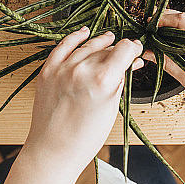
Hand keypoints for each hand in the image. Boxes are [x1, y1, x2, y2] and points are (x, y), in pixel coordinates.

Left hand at [24, 26, 143, 171]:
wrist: (53, 150)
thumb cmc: (84, 138)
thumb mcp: (111, 108)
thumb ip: (120, 82)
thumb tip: (129, 65)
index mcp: (103, 80)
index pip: (124, 50)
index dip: (134, 48)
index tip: (136, 50)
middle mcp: (82, 70)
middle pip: (107, 49)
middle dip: (118, 49)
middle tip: (126, 51)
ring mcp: (62, 69)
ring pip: (87, 45)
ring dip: (100, 41)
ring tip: (108, 38)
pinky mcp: (48, 71)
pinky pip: (62, 46)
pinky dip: (75, 37)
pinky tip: (84, 32)